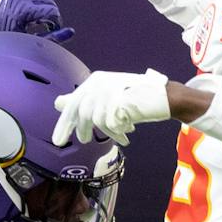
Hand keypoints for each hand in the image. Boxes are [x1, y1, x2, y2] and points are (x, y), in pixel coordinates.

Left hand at [0, 0, 73, 41]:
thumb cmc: (0, 38)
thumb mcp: (26, 40)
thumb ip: (50, 37)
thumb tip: (70, 32)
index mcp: (24, 9)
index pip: (52, 11)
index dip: (56, 22)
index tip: (53, 28)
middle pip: (48, 0)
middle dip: (51, 12)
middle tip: (47, 22)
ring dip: (45, 0)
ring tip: (40, 12)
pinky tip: (33, 2)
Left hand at [53, 69, 169, 146]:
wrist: (164, 96)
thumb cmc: (134, 99)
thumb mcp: (106, 98)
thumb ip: (84, 101)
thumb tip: (57, 103)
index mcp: (95, 80)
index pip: (73, 104)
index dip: (64, 123)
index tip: (58, 141)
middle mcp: (100, 82)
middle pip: (80, 111)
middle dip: (80, 129)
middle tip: (83, 141)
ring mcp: (111, 89)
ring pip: (95, 119)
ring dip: (105, 132)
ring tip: (117, 136)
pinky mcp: (121, 99)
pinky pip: (110, 123)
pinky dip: (117, 132)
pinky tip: (126, 134)